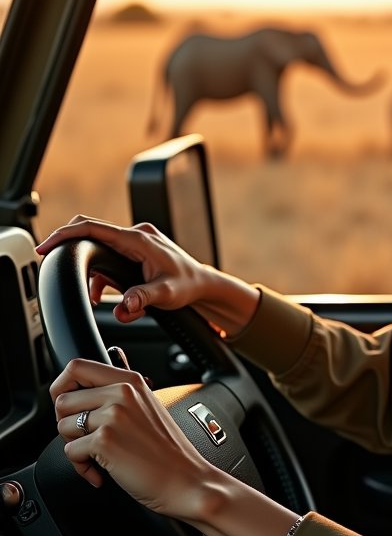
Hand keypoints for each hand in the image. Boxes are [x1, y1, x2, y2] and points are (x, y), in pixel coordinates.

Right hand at [35, 216, 259, 335]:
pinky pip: (109, 254)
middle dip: (71, 248)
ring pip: (100, 246)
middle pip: (92, 231)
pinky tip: (104, 292)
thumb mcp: (165, 294)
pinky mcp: (136, 248)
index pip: (94, 228)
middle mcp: (136, 234)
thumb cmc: (187, 286)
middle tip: (55, 266)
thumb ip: (142, 299)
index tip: (45, 246)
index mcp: (139, 240)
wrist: (202, 284)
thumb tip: (124, 307)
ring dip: (92, 270)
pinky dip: (102, 273)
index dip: (65, 234)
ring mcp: (136, 240)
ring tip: (97, 294)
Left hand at [50, 357, 219, 519]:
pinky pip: (69, 452)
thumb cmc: (167, 450)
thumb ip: (117, 395)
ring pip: (62, 426)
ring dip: (74, 445)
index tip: (67, 404)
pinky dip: (81, 467)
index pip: (77, 367)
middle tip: (86, 438)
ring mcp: (113, 415)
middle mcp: (122, 393)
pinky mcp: (105, 440)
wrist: (185, 478)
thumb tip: (80, 393)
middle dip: (67, 423)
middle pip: (62, 400)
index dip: (61, 386)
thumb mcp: (146, 407)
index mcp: (131, 381)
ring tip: (98, 455)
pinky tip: (102, 470)